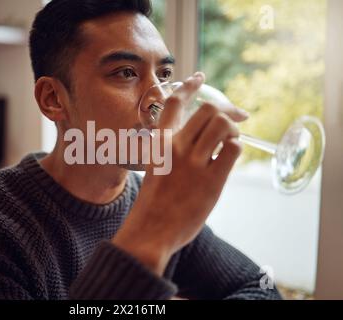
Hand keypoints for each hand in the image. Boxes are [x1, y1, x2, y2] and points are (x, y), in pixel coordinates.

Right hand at [112, 73, 242, 275]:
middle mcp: (176, 147)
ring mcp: (193, 163)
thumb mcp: (156, 168)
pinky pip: (233, 149)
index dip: (188, 86)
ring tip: (228, 145)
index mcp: (160, 143)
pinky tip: (226, 161)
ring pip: (222, 124)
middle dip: (225, 111)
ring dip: (232, 130)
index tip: (199, 77)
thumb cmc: (154, 202)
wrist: (150, 231)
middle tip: (236, 119)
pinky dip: (235, 149)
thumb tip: (203, 140)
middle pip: (208, 109)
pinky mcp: (211, 180)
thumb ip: (173, 150)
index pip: (173, 103)